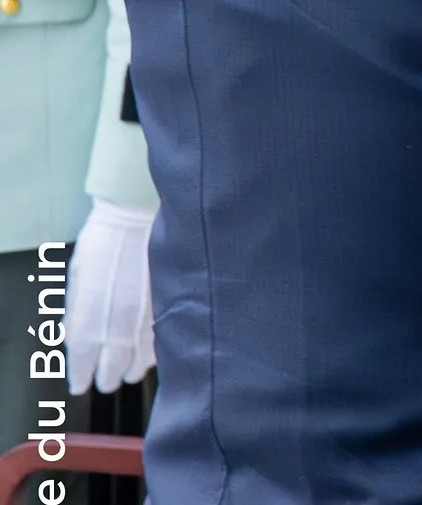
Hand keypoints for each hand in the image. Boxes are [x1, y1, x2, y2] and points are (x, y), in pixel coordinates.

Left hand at [67, 198, 155, 393]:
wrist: (141, 214)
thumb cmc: (106, 239)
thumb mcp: (78, 276)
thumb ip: (77, 312)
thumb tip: (75, 339)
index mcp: (92, 315)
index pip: (84, 359)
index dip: (82, 375)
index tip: (81, 384)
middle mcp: (120, 322)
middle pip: (114, 367)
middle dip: (109, 377)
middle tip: (107, 381)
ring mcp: (147, 317)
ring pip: (141, 360)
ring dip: (134, 368)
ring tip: (130, 371)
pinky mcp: (169, 307)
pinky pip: (163, 340)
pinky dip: (156, 350)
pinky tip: (153, 350)